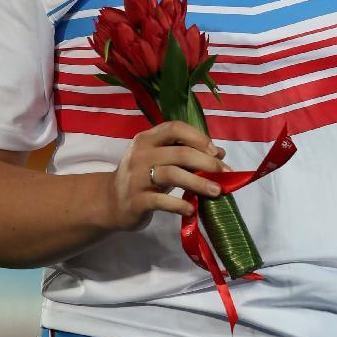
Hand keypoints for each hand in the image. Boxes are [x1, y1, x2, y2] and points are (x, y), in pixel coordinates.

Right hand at [108, 120, 229, 231]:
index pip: (175, 128)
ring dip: (199, 183)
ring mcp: (137, 177)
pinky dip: (180, 204)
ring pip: (173, 174)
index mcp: (147, 139)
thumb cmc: (142, 177)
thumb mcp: (160, 160)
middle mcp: (140, 154)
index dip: (198, 137)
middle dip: (207, 163)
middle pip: (180, 153)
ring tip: (217, 191)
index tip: (215, 151)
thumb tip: (220, 153)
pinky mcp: (136, 200)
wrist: (110, 202)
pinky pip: (163, 201)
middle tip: (225, 173)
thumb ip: (186, 153)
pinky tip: (192, 208)